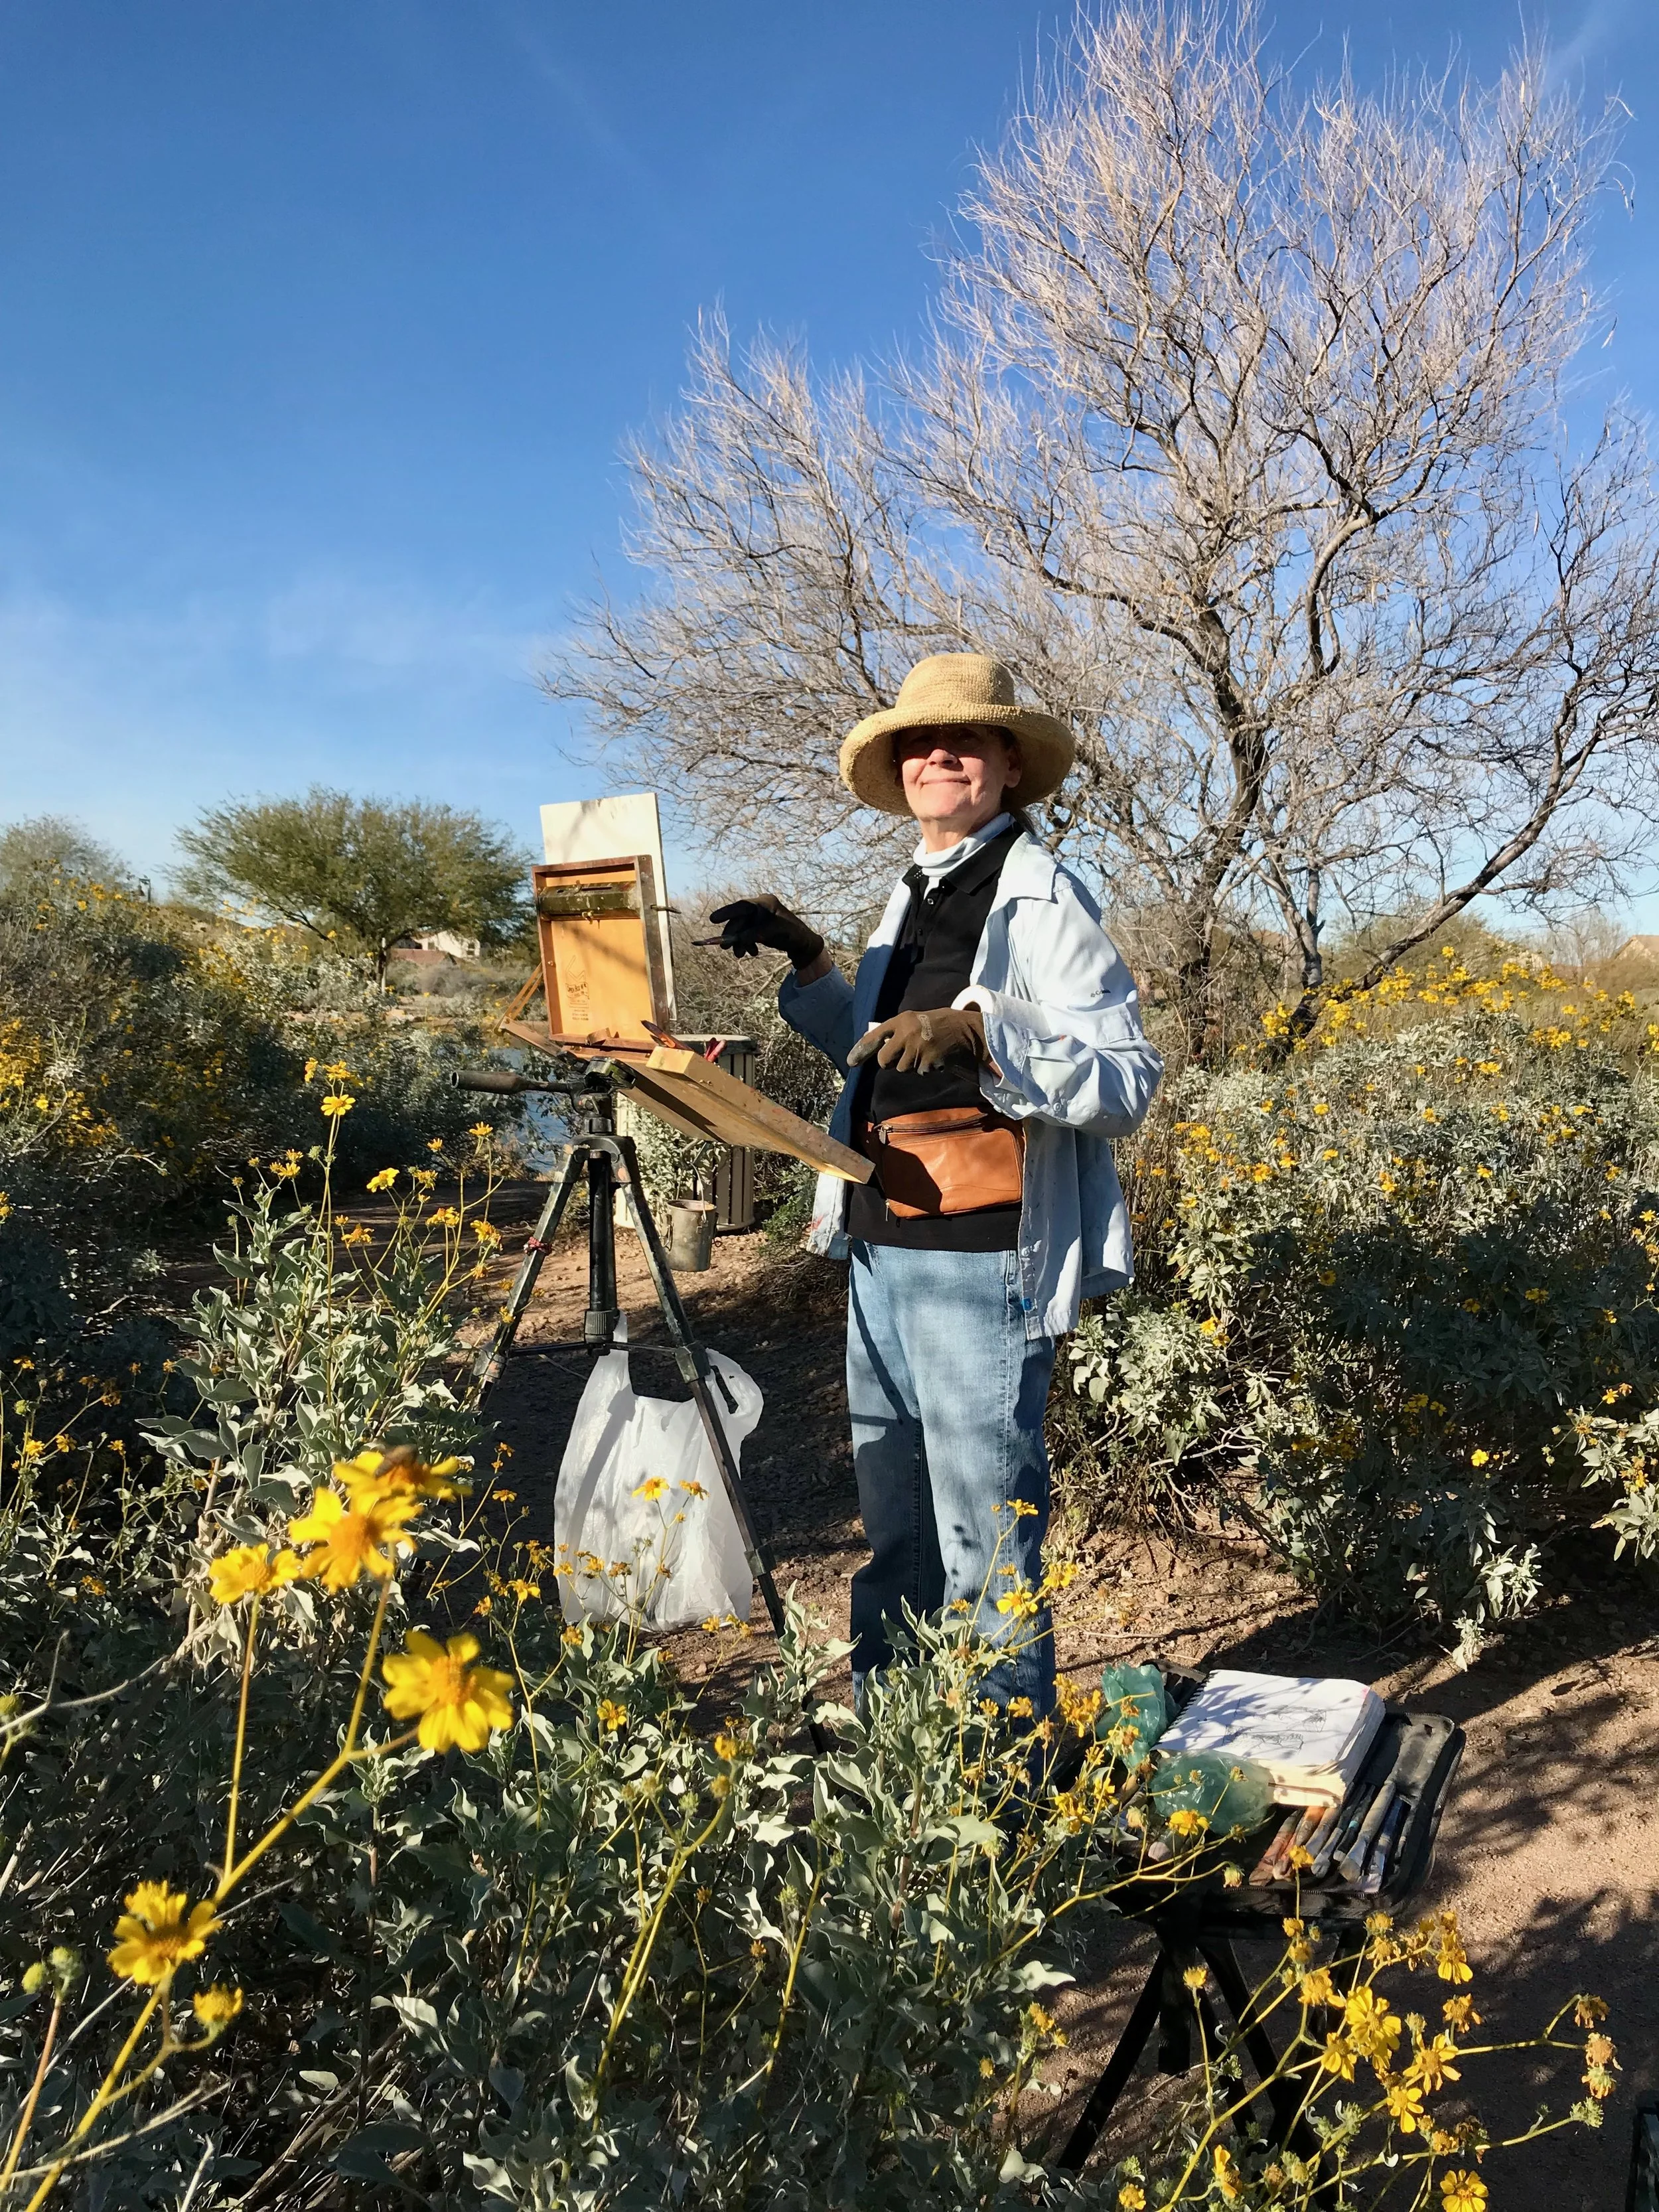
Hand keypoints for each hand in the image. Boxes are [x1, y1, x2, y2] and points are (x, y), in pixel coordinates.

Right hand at [706, 895, 825, 967]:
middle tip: (725, 948)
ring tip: (740, 955)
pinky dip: (746, 944)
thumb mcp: (775, 932)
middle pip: (740, 920)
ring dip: (739, 942)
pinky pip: (747, 935)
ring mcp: (759, 918)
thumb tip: (740, 938)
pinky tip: (752, 952)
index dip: (727, 912)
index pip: (743, 906)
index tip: (713, 919)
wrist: (803, 944)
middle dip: (733, 935)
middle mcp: (760, 908)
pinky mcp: (759, 928)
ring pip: (742, 929)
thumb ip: (757, 933)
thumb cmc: (793, 933)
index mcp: (765, 903)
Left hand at [847, 1006, 987, 1072]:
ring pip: (902, 1069)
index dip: (862, 1049)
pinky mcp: (928, 1063)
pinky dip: (925, 1069)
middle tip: (902, 1056)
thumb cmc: (935, 1024)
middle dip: (890, 1062)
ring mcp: (917, 1049)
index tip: (851, 1062)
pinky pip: (919, 1073)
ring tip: (924, 1052)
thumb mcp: (913, 1021)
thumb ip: (894, 1032)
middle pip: (884, 1060)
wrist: (963, 1029)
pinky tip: (934, 1057)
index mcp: (902, 1020)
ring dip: (911, 1065)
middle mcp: (907, 1034)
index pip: (875, 1036)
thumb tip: (871, 1044)